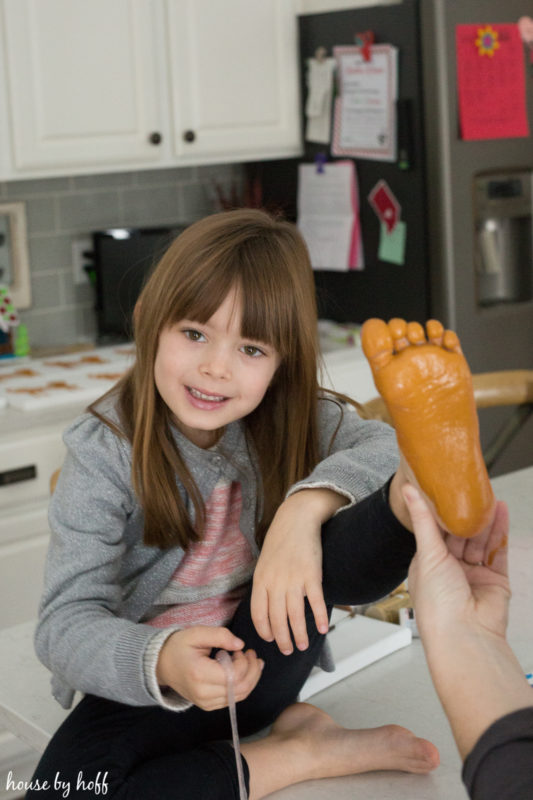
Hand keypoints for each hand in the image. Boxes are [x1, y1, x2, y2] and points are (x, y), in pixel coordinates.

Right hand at [156, 626, 263, 709]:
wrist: (162, 665)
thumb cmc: (179, 646)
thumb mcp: (196, 633)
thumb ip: (220, 635)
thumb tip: (240, 645)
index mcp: (199, 674)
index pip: (234, 675)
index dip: (244, 662)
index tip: (240, 649)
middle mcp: (203, 693)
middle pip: (241, 688)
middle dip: (253, 670)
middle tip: (251, 654)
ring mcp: (205, 703)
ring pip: (240, 696)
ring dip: (251, 678)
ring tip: (251, 661)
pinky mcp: (208, 706)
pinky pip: (233, 699)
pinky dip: (243, 686)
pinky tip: (243, 672)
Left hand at [251, 489, 343, 653]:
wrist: (297, 519)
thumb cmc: (280, 542)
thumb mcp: (265, 563)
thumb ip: (265, 585)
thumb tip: (268, 609)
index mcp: (261, 580)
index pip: (259, 614)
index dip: (265, 631)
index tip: (271, 639)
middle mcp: (275, 582)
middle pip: (277, 619)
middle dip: (282, 639)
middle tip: (288, 651)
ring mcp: (294, 579)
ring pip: (295, 615)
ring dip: (300, 634)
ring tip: (303, 646)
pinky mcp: (312, 574)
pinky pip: (316, 601)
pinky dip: (320, 617)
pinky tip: (323, 629)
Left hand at [403, 484, 509, 642]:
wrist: (466, 635)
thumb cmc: (437, 603)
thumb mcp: (426, 553)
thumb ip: (422, 520)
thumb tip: (408, 490)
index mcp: (428, 564)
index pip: (434, 531)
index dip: (440, 512)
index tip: (446, 490)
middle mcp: (450, 569)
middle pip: (460, 535)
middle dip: (466, 516)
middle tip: (471, 491)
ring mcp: (473, 575)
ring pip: (480, 541)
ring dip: (485, 521)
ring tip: (490, 498)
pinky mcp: (495, 580)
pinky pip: (498, 552)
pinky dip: (500, 533)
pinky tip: (501, 513)